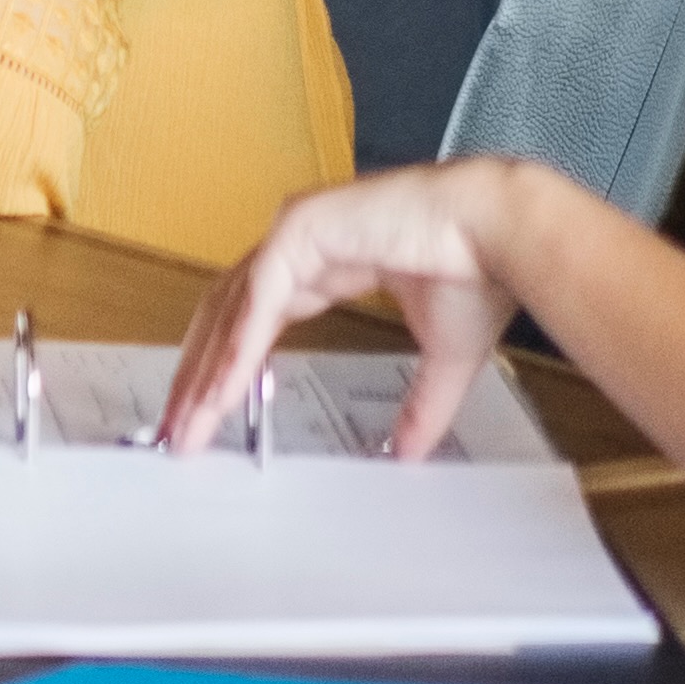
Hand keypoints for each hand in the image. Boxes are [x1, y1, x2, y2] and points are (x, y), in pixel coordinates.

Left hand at [158, 159, 548, 458]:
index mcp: (325, 259)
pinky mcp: (302, 231)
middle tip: (181, 429)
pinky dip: (238, 348)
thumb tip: (409, 453)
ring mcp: (295, 231)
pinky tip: (224, 391)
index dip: (227, 366)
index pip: (254, 316)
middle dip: (200, 374)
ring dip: (207, 370)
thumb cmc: (479, 272)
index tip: (210, 414)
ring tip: (191, 421)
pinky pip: (258, 300)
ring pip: (231, 308)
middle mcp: (299, 242)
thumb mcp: (442, 358)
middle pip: (226, 313)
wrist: (503, 231)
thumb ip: (418, 406)